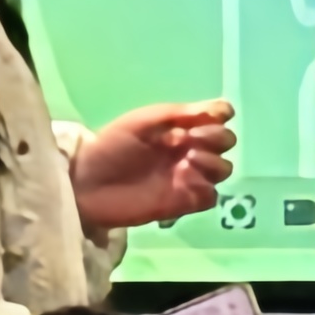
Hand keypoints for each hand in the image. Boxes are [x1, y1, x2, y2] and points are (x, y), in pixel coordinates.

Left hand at [72, 99, 238, 239]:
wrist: (87, 183)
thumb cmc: (112, 145)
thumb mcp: (143, 120)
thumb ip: (180, 113)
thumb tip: (220, 111)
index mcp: (182, 126)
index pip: (219, 116)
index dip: (220, 114)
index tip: (205, 117)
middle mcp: (189, 149)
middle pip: (226, 141)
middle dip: (216, 138)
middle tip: (189, 141)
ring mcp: (188, 177)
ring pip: (223, 169)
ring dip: (213, 162)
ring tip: (187, 162)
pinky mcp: (183, 203)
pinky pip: (211, 197)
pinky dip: (205, 188)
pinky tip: (184, 182)